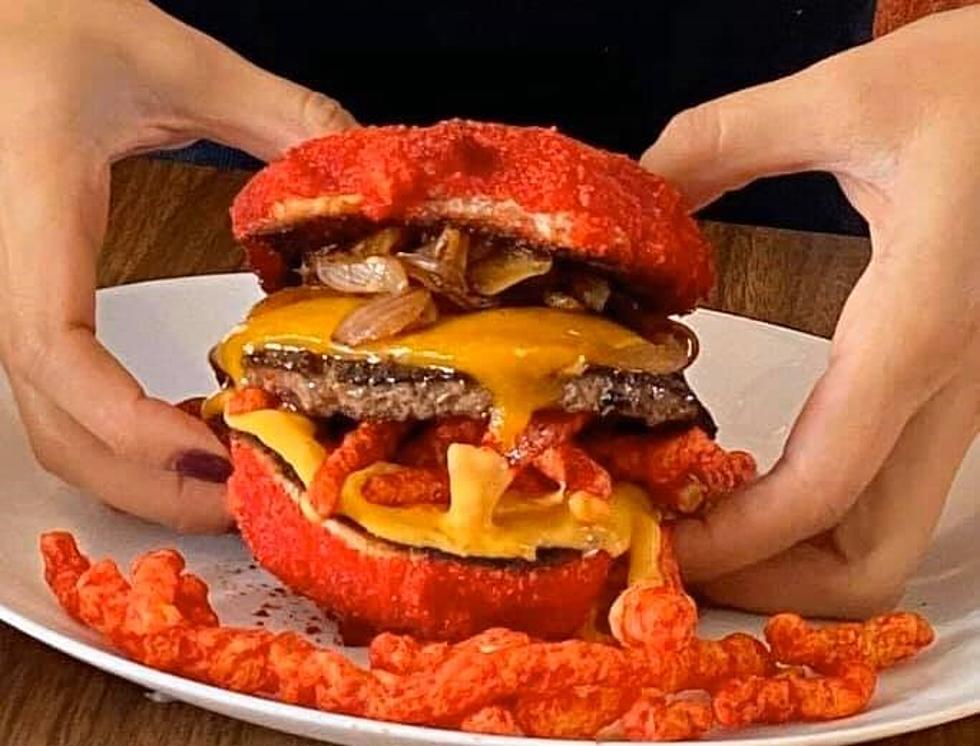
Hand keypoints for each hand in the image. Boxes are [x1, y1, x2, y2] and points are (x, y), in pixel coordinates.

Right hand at [0, 0, 353, 531]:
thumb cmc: (53, 27)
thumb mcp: (175, 58)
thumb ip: (280, 112)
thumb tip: (367, 176)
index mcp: (36, 211)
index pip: (51, 345)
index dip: (126, 420)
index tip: (215, 449)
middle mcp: (5, 273)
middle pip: (52, 423)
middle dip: (149, 481)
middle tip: (248, 497)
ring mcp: (10, 296)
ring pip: (47, 429)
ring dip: (135, 476)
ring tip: (230, 478)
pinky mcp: (27, 302)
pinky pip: (59, 401)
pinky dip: (121, 442)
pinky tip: (188, 435)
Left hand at [642, 7, 979, 616]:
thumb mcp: (848, 95)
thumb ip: (722, 140)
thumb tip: (634, 189)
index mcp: (918, 326)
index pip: (822, 487)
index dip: (733, 538)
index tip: (659, 538)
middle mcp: (950, 385)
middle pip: (871, 559)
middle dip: (767, 581)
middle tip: (676, 549)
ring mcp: (961, 397)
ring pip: (889, 538)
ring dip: (795, 560)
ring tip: (703, 522)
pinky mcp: (953, 386)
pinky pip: (891, 490)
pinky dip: (821, 516)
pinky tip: (756, 479)